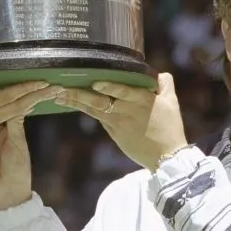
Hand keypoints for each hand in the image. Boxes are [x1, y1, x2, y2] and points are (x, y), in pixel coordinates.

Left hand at [56, 73, 187, 169]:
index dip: (109, 88)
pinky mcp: (114, 132)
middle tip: (62, 88)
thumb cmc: (170, 128)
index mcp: (142, 100)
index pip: (123, 91)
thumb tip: (157, 73)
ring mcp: (118, 123)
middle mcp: (127, 111)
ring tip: (58, 95)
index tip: (94, 83)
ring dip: (75, 102)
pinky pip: (96, 117)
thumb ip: (164, 84)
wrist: (166, 157)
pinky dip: (83, 109)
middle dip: (80, 95)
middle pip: (100, 101)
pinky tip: (69, 102)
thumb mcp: (172, 103)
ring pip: (94, 109)